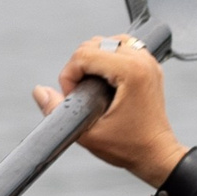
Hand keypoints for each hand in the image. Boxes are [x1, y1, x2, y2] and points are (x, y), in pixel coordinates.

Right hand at [35, 34, 182, 186]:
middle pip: (94, 44)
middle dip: (79, 67)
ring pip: (107, 42)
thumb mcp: (87, 133)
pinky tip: (103, 78)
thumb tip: (39, 91)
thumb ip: (59, 111)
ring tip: (91, 87)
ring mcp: (148, 60)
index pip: (84, 54)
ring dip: (92, 60)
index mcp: (131, 71)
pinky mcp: (150, 65)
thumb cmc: (128, 147)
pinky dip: (107, 58)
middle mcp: (141, 60)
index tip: (73, 98)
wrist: (157, 154)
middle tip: (81, 95)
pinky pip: (121, 47)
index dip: (69, 75)